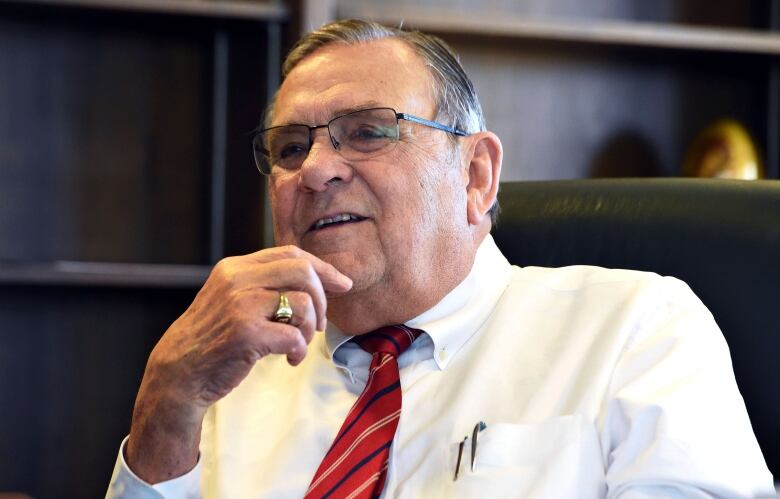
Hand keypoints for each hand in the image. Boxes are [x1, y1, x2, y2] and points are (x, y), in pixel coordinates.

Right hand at [125, 245, 351, 482]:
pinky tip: (290, 359)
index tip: (342, 284)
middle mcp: (237, 279)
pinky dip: (300, 351)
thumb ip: (263, 284)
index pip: (291, 254)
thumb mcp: (230, 298)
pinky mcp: (246, 333)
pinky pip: (295, 336)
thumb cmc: (213, 338)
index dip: (322, 268)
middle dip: (322, 298)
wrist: (179, 372)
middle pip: (302, 271)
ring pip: (303, 303)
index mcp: (235, 267)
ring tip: (300, 343)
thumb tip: (317, 280)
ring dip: (311, 328)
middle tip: (320, 323)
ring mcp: (241, 305)